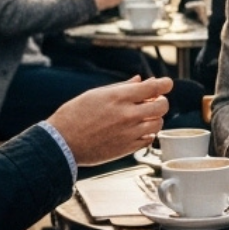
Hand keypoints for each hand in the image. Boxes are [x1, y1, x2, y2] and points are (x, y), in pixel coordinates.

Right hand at [45, 76, 171, 164]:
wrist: (61, 143)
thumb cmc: (74, 115)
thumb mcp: (96, 94)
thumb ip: (122, 87)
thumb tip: (140, 80)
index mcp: (119, 97)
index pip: (154, 87)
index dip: (165, 84)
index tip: (167, 84)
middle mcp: (128, 115)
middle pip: (162, 106)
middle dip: (161, 101)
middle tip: (154, 101)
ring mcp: (129, 133)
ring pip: (158, 124)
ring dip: (155, 118)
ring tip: (144, 116)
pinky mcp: (127, 148)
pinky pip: (149, 139)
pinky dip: (148, 133)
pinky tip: (138, 130)